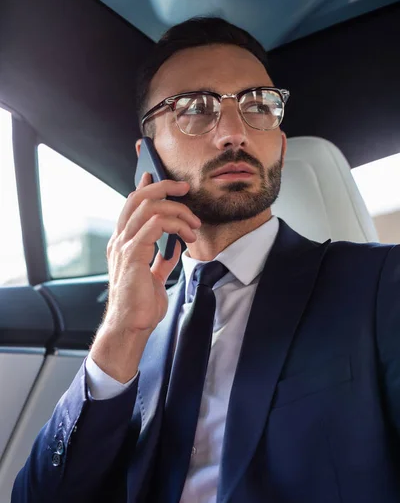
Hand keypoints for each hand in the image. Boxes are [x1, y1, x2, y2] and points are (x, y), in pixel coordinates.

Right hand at [90, 173, 200, 381]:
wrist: (131, 325)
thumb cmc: (140, 305)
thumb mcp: (153, 276)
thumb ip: (161, 260)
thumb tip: (173, 247)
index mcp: (123, 243)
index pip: (131, 205)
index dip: (145, 187)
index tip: (160, 177)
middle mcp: (120, 240)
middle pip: (138, 198)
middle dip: (163, 187)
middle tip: (184, 189)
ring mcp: (124, 246)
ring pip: (148, 207)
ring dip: (177, 210)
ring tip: (194, 223)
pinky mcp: (132, 254)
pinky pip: (154, 225)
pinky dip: (175, 225)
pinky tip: (187, 236)